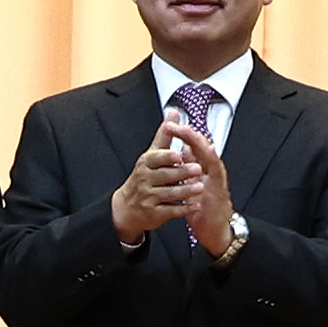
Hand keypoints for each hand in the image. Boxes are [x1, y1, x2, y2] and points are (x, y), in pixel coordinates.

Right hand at [107, 124, 201, 242]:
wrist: (127, 207)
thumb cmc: (144, 176)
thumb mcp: (152, 155)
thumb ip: (165, 135)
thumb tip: (174, 112)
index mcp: (146, 164)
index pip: (156, 158)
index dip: (167, 156)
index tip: (179, 154)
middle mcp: (145, 180)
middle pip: (164, 175)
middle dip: (181, 173)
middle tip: (198, 169)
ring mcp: (148, 198)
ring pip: (169, 194)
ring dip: (185, 191)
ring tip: (200, 187)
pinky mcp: (154, 214)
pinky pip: (170, 211)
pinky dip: (183, 210)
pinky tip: (195, 206)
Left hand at [170, 119, 236, 256]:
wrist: (216, 231)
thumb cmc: (206, 206)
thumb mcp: (197, 183)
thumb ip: (192, 166)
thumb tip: (185, 148)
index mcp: (207, 170)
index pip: (197, 147)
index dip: (186, 135)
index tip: (173, 125)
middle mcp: (214, 174)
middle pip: (205, 150)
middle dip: (192, 137)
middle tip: (179, 126)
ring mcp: (217, 185)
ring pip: (212, 161)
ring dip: (202, 149)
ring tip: (191, 138)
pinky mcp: (217, 197)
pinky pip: (214, 179)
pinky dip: (210, 169)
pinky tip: (206, 158)